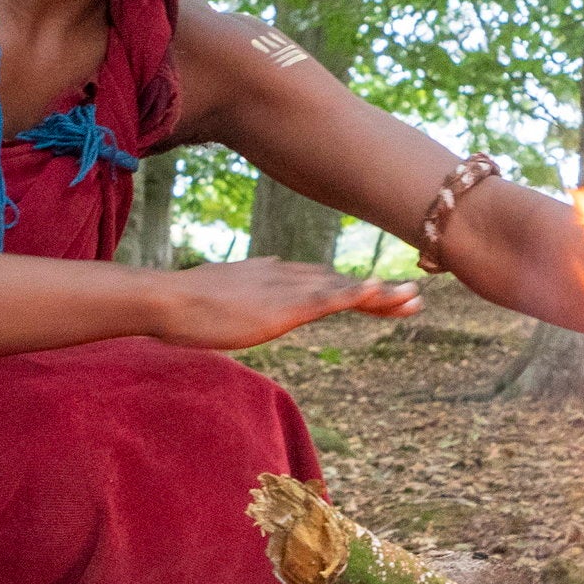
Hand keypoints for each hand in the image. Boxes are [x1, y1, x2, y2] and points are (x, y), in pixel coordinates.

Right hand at [152, 260, 421, 352]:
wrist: (168, 300)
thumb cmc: (185, 307)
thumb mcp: (224, 300)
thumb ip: (244, 296)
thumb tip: (251, 297)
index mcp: (274, 276)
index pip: (324, 282)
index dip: (355, 290)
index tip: (382, 295)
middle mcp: (288, 276)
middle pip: (342, 284)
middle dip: (380, 293)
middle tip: (415, 296)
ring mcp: (288, 288)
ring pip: (345, 289)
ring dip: (382, 295)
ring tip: (414, 298)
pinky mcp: (285, 304)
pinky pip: (330, 298)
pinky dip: (358, 294)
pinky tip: (383, 292)